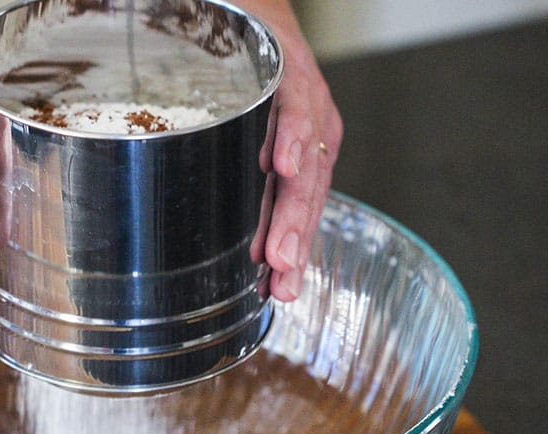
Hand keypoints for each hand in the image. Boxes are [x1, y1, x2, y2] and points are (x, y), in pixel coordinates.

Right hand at [250, 6, 342, 301]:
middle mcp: (315, 131)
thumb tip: (232, 242)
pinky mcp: (290, 68)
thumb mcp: (248, 134)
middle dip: (294, 241)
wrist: (251, 10)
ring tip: (279, 249)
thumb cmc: (245, 76)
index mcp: (308, 152)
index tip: (278, 291)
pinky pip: (294, 104)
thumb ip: (246, 181)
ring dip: (292, 208)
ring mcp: (306, 101)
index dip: (293, 250)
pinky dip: (292, 136)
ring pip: (306, 161)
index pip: (304, 210)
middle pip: (308, 194)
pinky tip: (284, 164)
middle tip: (280, 282)